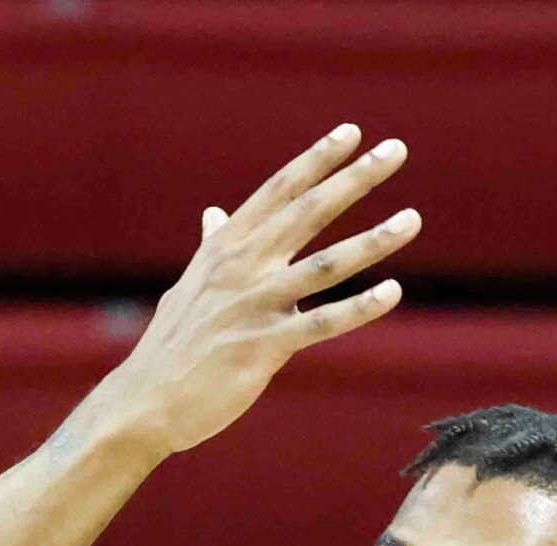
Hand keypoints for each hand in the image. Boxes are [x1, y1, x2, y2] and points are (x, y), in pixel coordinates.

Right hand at [81, 124, 418, 458]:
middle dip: (355, 178)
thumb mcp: (189, 285)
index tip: (352, 132)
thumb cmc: (172, 345)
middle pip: (308, 211)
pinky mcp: (264, 348)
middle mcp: (241, 267)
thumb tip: (213, 215)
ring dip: (373, 241)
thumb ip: (210, 248)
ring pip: (325, 265)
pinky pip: (321, 324)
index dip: (316, 160)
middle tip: (396, 150)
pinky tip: (393, 293)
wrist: (145, 401)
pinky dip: (359, 308)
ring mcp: (253, 305)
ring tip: (412, 220)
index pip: (278, 191)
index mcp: (225, 247)